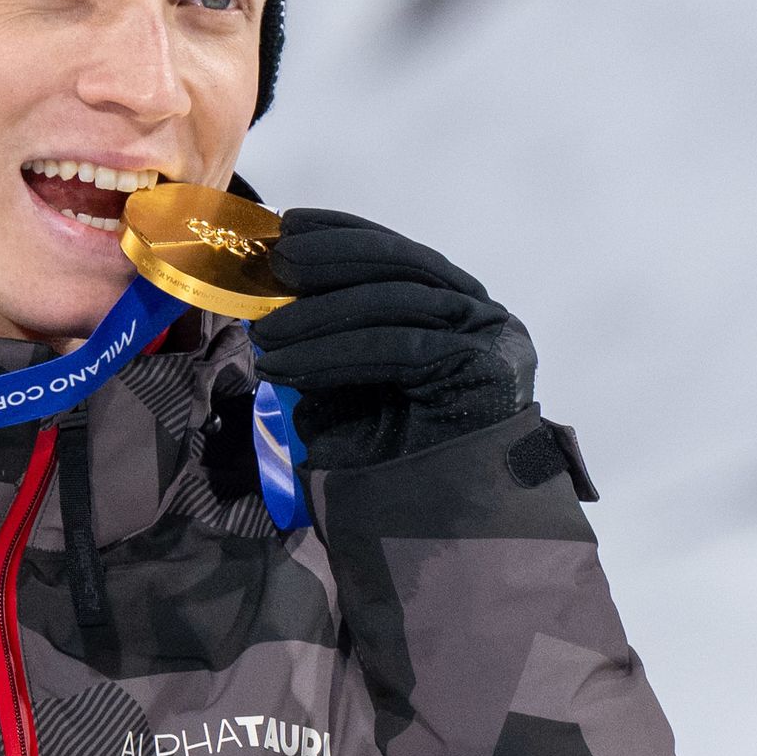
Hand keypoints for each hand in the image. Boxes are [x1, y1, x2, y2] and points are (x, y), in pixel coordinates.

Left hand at [251, 209, 535, 472]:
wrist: (432, 532)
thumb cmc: (390, 465)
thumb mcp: (347, 388)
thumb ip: (329, 343)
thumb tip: (275, 303)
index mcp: (456, 313)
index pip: (399, 257)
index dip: (345, 233)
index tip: (290, 223)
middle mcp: (482, 318)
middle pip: (401, 269)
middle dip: (332, 259)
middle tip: (275, 263)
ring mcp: (492, 339)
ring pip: (396, 304)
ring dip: (320, 314)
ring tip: (264, 332)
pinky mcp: (488, 367)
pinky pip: (399, 346)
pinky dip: (334, 352)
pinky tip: (286, 364)